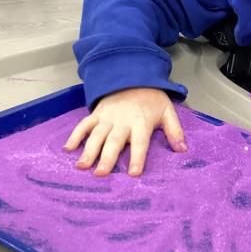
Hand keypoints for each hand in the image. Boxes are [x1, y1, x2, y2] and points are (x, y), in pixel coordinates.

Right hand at [63, 87, 185, 176]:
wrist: (134, 77)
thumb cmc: (151, 99)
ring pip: (96, 135)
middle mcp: (123, 121)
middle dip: (107, 158)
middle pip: (114, 141)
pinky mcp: (96, 114)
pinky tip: (68, 149)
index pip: (140, 143)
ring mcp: (107, 118)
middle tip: (101, 174)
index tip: (133, 173)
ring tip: (82, 166)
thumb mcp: (168, 112)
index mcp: (141, 123)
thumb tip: (183, 150)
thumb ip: (175, 131)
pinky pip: (84, 124)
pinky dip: (75, 135)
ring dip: (89, 150)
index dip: (137, 158)